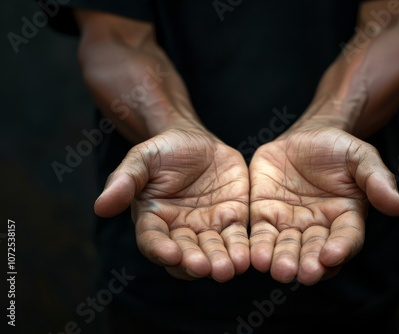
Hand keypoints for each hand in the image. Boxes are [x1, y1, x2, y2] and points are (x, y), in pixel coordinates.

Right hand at [94, 128, 249, 281]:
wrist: (197, 141)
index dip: (161, 249)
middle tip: (205, 267)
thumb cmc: (164, 149)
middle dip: (195, 262)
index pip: (153, 240)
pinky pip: (237, 237)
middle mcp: (180, 230)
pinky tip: (247, 257)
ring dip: (220, 261)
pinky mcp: (232, 219)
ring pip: (213, 251)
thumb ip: (125, 180)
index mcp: (153, 219)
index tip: (171, 254)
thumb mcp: (142, 158)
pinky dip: (242, 249)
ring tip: (230, 268)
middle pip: (185, 254)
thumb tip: (101, 206)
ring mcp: (207, 227)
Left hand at [249, 125, 398, 284]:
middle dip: (309, 263)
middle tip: (303, 274)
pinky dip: (257, 246)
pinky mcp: (264, 216)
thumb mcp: (360, 156)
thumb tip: (397, 206)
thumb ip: (376, 179)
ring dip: (281, 260)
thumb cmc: (337, 148)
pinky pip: (260, 234)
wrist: (304, 136)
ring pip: (286, 248)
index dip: (340, 248)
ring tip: (276, 269)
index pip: (346, 238)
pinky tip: (254, 256)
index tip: (331, 255)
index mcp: (345, 218)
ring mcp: (290, 224)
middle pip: (314, 251)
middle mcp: (318, 228)